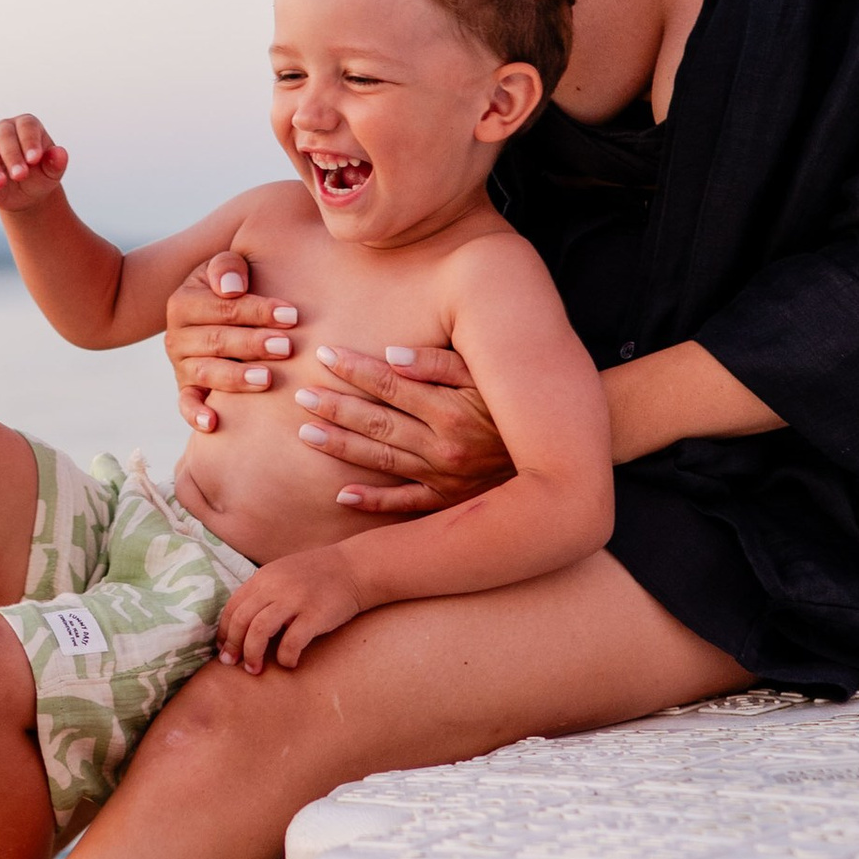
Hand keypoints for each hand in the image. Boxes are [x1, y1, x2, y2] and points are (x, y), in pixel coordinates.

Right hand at [0, 113, 69, 211]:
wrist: (26, 194)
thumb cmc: (40, 177)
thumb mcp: (51, 173)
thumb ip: (56, 163)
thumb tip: (60, 153)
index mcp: (27, 126)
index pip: (27, 127)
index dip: (30, 141)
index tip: (34, 160)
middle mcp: (4, 130)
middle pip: (4, 136)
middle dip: (11, 156)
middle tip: (20, 176)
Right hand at [163, 250, 300, 432]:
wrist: (212, 314)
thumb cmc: (230, 289)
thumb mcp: (226, 269)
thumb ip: (227, 267)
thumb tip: (232, 288)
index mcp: (183, 302)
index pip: (223, 307)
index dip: (257, 311)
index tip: (291, 315)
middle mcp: (177, 335)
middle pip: (216, 341)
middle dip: (253, 344)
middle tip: (286, 347)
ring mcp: (181, 365)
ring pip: (205, 372)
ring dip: (236, 377)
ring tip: (267, 378)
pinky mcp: (186, 389)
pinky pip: (186, 404)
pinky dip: (196, 414)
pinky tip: (213, 423)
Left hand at [215, 543, 366, 672]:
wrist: (356, 567)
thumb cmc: (319, 576)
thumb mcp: (283, 575)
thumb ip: (263, 593)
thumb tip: (240, 624)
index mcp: (264, 578)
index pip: (232, 606)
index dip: (224, 631)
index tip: (224, 649)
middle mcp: (275, 586)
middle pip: (241, 620)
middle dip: (233, 646)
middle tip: (232, 664)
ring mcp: (295, 600)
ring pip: (259, 630)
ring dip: (252, 654)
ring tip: (254, 670)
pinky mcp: (315, 614)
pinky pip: (291, 641)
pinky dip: (285, 657)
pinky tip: (289, 662)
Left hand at [293, 343, 511, 514]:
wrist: (559, 460)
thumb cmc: (519, 407)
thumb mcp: (488, 375)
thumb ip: (440, 362)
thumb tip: (391, 354)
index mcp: (452, 410)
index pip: (391, 385)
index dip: (355, 369)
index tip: (324, 355)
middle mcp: (444, 446)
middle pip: (378, 422)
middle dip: (335, 406)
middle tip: (300, 394)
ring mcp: (443, 478)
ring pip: (381, 460)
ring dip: (341, 446)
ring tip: (306, 433)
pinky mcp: (447, 501)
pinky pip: (404, 505)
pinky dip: (372, 501)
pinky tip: (341, 495)